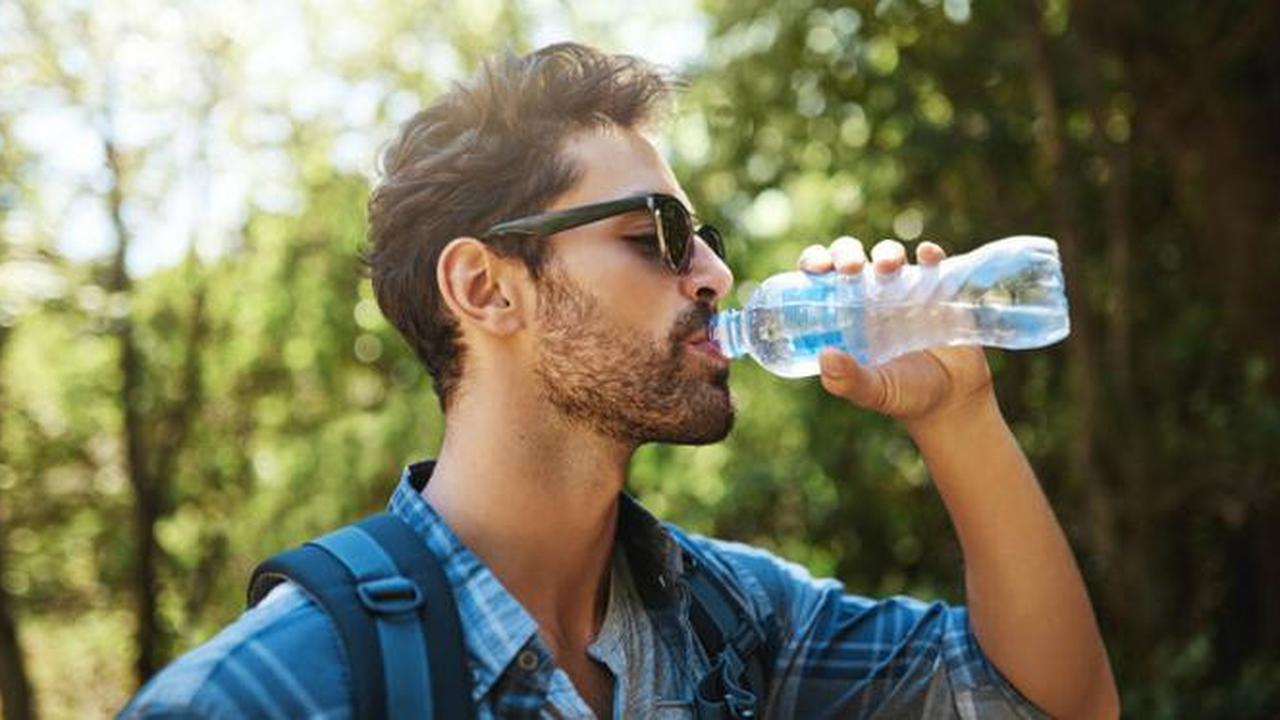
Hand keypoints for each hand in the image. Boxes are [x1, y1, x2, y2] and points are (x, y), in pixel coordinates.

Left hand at [797, 237, 994, 427]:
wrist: (952, 399)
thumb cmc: (904, 394)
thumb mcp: (874, 392)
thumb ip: (849, 380)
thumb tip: (826, 357)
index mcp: (844, 315)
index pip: (821, 278)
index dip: (814, 263)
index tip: (816, 268)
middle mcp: (870, 297)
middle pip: (851, 257)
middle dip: (847, 252)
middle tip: (851, 267)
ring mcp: (905, 290)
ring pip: (889, 255)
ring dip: (887, 252)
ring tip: (888, 266)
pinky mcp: (939, 290)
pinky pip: (934, 263)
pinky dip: (930, 254)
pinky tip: (928, 257)